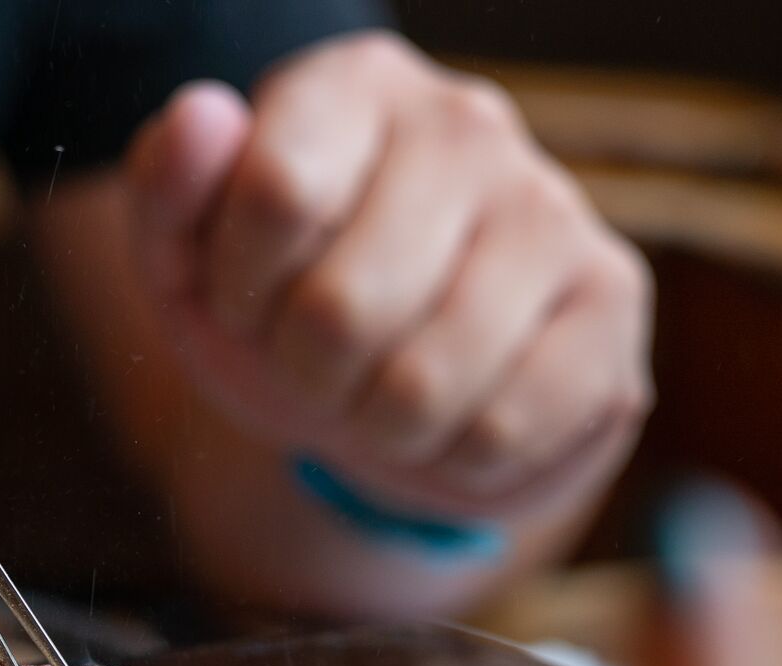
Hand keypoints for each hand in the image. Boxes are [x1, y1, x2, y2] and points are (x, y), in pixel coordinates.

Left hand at [122, 32, 651, 514]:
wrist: (381, 387)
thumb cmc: (280, 308)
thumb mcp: (189, 261)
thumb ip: (169, 190)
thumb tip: (202, 118)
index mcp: (354, 87)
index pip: (276, 195)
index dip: (240, 290)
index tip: (246, 301)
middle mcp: (466, 124)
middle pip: (343, 309)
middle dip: (305, 375)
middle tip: (317, 365)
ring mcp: (553, 207)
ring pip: (426, 385)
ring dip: (376, 428)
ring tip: (379, 396)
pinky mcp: (612, 300)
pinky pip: (504, 431)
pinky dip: (451, 460)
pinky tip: (451, 418)